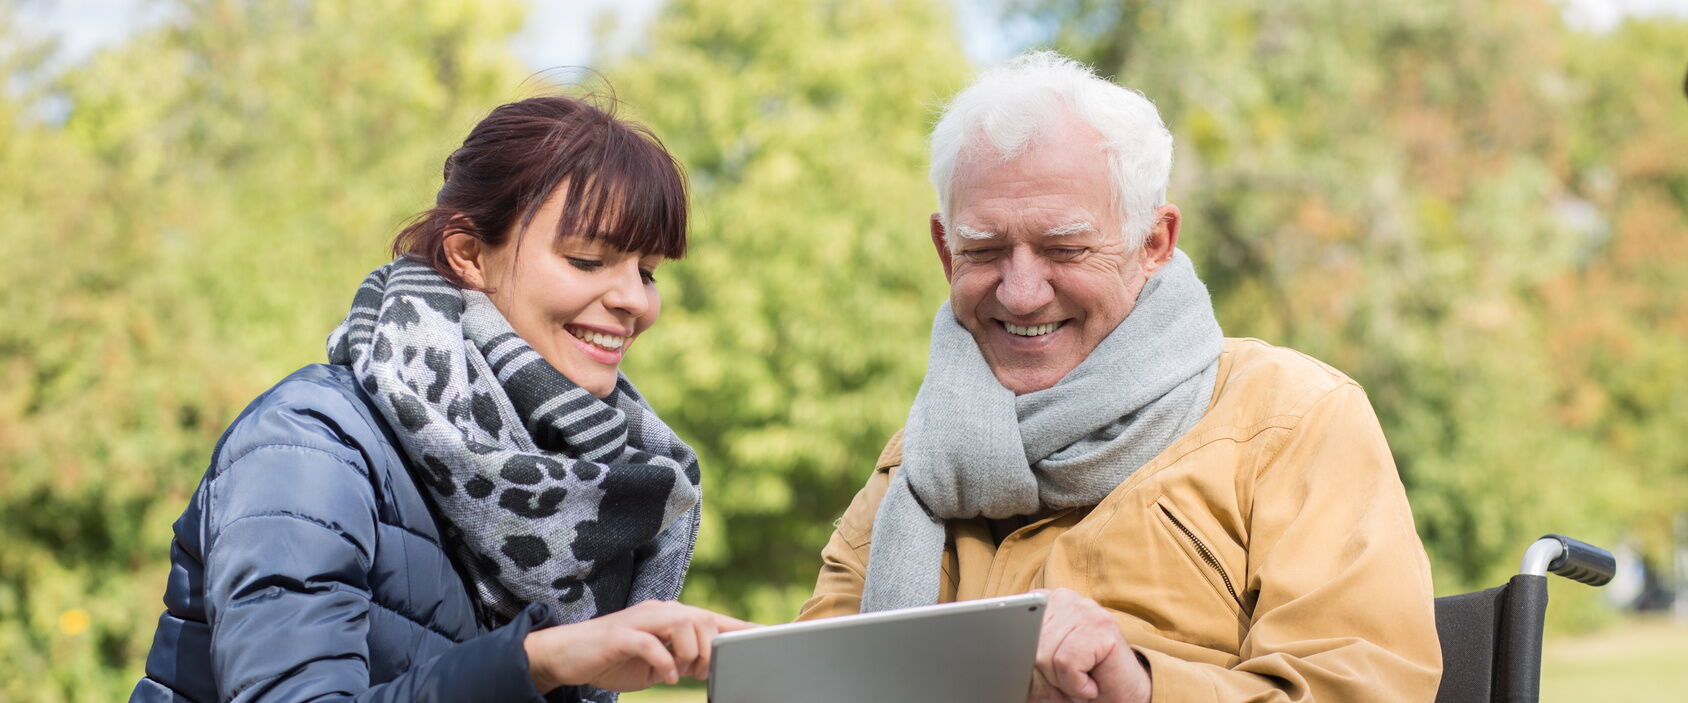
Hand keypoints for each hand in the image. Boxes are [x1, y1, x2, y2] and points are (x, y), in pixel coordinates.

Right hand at [523, 600, 756, 692]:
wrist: (567, 655)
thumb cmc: (614, 658)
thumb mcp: (655, 661)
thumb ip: (681, 658)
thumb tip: (709, 666)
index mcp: (669, 616)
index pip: (711, 617)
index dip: (740, 626)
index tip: (768, 634)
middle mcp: (657, 611)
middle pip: (702, 617)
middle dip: (710, 648)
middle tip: (701, 672)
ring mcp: (639, 620)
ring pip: (682, 622)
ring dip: (690, 652)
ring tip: (684, 672)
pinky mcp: (620, 635)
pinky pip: (652, 643)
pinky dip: (665, 662)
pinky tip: (666, 676)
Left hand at [1026, 588, 1151, 702]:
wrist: (1123, 694)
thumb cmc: (1083, 677)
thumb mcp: (1045, 664)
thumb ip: (1025, 655)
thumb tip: (1001, 659)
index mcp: (1046, 601)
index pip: (1016, 625)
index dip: (1024, 655)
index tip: (1038, 667)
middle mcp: (1065, 598)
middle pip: (1031, 644)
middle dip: (1046, 672)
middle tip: (1069, 678)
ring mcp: (1086, 609)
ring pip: (1047, 655)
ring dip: (1062, 680)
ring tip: (1081, 679)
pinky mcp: (1101, 628)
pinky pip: (1066, 663)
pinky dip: (1076, 684)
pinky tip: (1090, 683)